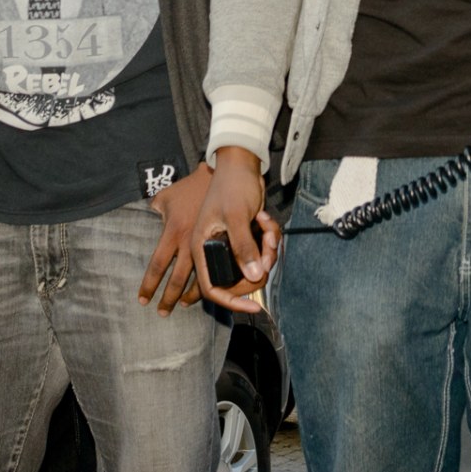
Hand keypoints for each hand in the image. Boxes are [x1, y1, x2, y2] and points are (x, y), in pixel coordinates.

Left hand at [137, 160, 212, 313]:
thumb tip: (148, 215)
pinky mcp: (224, 244)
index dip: (149, 285)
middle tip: (162, 313)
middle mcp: (189, 242)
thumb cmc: (191, 186)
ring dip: (191, 295)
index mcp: (173, 232)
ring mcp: (208, 245)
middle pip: (177, 279)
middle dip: (169, 298)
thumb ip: (155, 208)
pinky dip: (211, 281)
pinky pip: (216, 269)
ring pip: (199, 278)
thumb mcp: (166, 196)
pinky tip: (208, 289)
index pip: (157, 265)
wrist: (224, 176)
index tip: (142, 300)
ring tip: (184, 304)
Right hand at [192, 147, 280, 315]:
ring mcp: (230, 246)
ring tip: (268, 227)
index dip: (231, 301)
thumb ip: (243, 246)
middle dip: (259, 267)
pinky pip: (260, 252)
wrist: (243, 164)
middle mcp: (213, 251)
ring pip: (253, 266)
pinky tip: (267, 221)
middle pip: (237, 280)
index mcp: (201, 248)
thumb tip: (255, 276)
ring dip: (267, 251)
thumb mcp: (237, 215)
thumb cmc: (233, 185)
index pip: (212, 288)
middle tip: (268, 243)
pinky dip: (269, 240)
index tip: (254, 306)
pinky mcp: (244, 239)